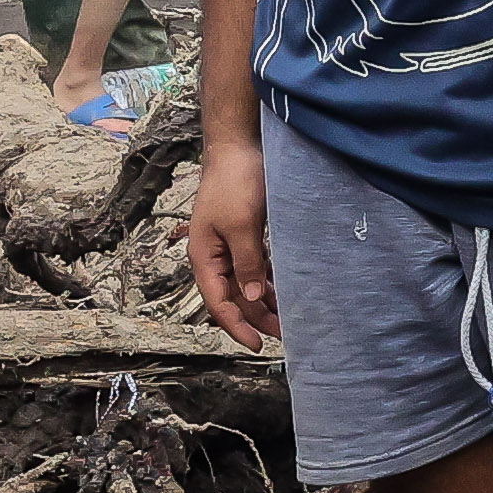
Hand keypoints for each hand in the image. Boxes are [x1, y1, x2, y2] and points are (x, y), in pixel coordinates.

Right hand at [189, 136, 276, 346]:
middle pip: (234, 298)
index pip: (218, 303)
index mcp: (204, 258)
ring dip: (264, 302)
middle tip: (284, 335)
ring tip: (288, 319)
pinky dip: (268, 282)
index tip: (257, 345)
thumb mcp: (242, 226)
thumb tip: (253, 298)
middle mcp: (214, 257)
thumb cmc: (234, 182)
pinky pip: (255, 269)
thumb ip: (248, 263)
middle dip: (256, 318)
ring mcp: (229, 247)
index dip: (237, 326)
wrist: (238, 147)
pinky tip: (283, 292)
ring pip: (246, 285)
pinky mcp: (244, 237)